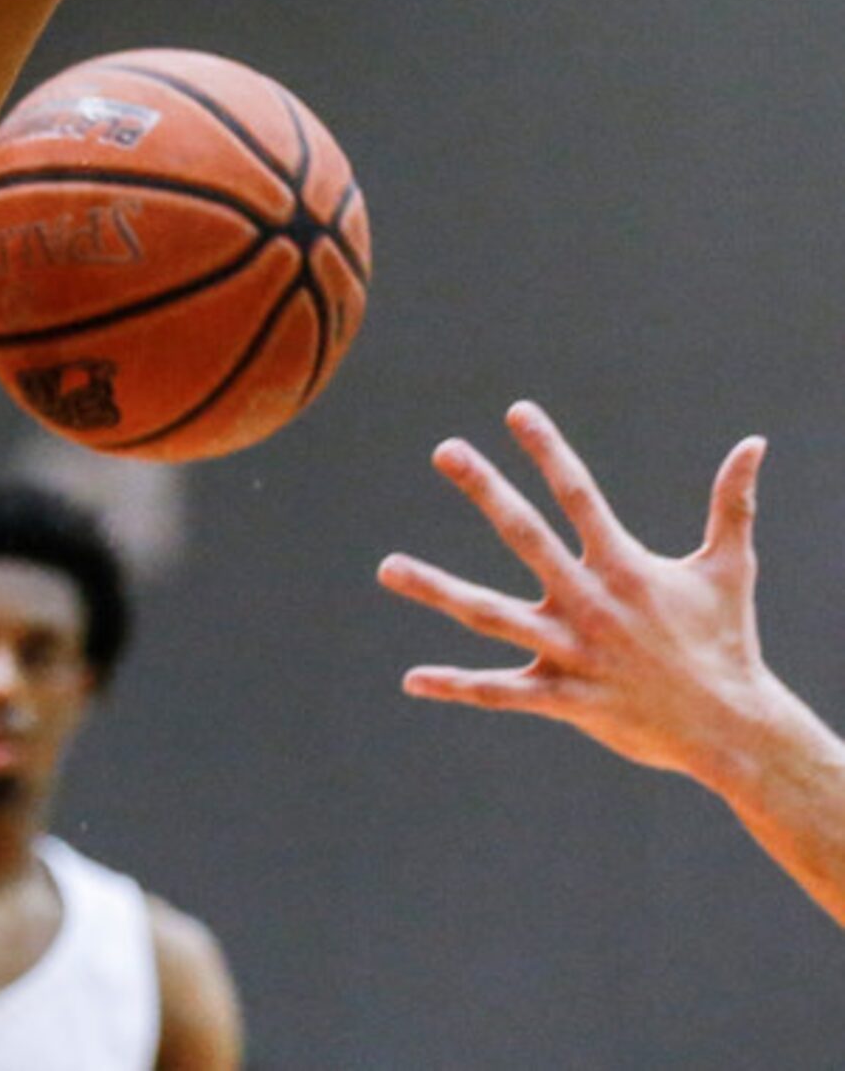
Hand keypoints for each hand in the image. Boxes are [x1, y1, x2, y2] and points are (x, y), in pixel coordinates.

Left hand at [377, 400, 778, 783]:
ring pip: (491, 616)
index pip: (580, 495)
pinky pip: (501, 691)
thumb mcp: (730, 569)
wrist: (734, 730)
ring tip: (385, 567)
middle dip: (487, 491)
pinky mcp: (565, 696)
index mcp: (624, 567)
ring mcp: (572, 650)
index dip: (550, 451)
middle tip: (446, 449)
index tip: (517, 410)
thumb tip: (755, 443)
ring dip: (437, 590)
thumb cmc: (728, 643)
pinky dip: (457, 686)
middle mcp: (591, 602)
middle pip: (527, 536)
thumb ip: (732, 504)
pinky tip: (412, 680)